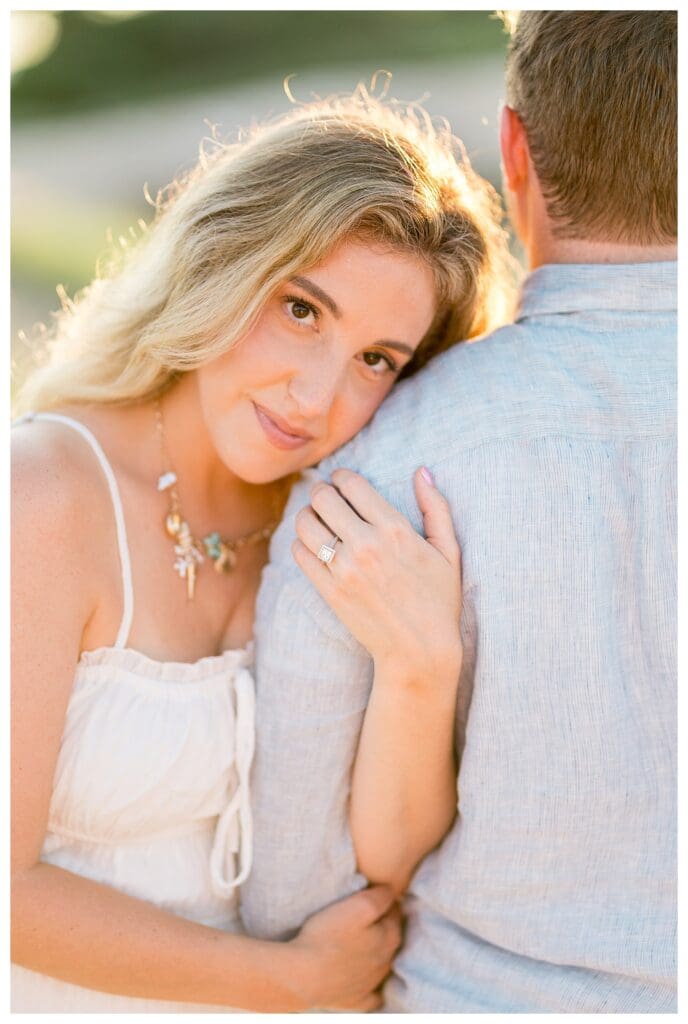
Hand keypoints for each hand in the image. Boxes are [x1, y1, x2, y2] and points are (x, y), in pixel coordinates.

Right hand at [286, 885, 401, 1010]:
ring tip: (360, 940)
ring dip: (378, 951)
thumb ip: (380, 897)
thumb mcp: (358, 906)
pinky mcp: (358, 1000)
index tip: (373, 895)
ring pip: (384, 963)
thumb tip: (391, 893)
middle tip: (366, 915)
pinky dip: (372, 985)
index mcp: (389, 937)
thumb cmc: (328, 936)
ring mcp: (372, 984)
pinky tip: (364, 977)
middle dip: (385, 925)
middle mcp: (386, 962)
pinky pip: (373, 994)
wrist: (302, 976)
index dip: (385, 902)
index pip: (396, 913)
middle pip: (392, 937)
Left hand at [293, 467, 461, 679]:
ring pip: (305, 523)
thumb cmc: (439, 599)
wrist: (419, 649)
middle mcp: (367, 546)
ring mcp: (345, 569)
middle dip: (321, 491)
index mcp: (396, 530)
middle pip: (322, 498)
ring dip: (307, 515)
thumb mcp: (449, 550)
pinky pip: (301, 554)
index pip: (351, 484)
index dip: (342, 476)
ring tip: (317, 519)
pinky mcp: (330, 591)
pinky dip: (302, 543)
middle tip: (326, 497)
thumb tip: (422, 471)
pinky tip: (314, 545)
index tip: (342, 481)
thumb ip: (436, 507)